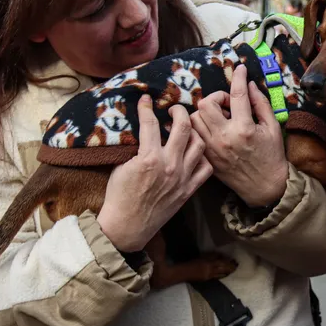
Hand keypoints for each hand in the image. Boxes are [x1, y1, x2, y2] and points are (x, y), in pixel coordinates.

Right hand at [98, 95, 213, 252]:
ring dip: (194, 132)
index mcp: (149, 158)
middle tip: (174, 108)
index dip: (147, 107)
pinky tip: (194, 153)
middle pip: (184, 127)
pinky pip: (206, 168)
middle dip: (180, 111)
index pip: (151, 123)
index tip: (147, 99)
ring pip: (200, 145)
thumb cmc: (119, 196)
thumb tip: (144, 129)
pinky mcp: (189, 190)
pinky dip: (203, 157)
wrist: (127, 226)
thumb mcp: (122, 166)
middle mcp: (170, 165)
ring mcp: (182, 178)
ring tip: (186, 128)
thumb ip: (136, 147)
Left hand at [192, 64, 287, 207]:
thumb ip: (261, 104)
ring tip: (218, 117)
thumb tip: (250, 85)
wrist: (265, 187)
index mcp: (244, 128)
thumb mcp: (273, 127)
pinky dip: (198, 128)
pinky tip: (209, 128)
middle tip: (228, 104)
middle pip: (205, 104)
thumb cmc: (272, 156)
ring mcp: (213, 149)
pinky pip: (192, 137)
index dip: (239, 77)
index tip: (240, 69)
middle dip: (215, 98)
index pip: (237, 94)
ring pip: (193, 119)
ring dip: (204, 113)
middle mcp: (225, 137)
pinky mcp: (207, 158)